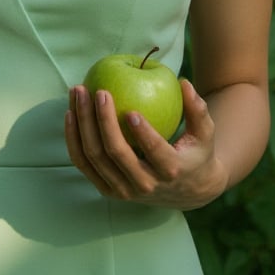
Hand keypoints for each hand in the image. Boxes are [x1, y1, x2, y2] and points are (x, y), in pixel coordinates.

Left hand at [64, 78, 228, 209]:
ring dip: (82, 124)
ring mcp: (123, 191)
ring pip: (94, 158)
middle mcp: (145, 185)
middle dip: (102, 120)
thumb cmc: (196, 152)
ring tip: (78, 93)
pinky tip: (69, 112)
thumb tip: (184, 83)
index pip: (155, 153)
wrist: (187, 191)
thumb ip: (198, 109)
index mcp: (170, 171)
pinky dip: (73, 139)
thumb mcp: (205, 133)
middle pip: (116, 154)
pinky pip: (83, 164)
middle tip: (98, 90)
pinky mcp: (108, 190)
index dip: (143, 134)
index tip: (130, 110)